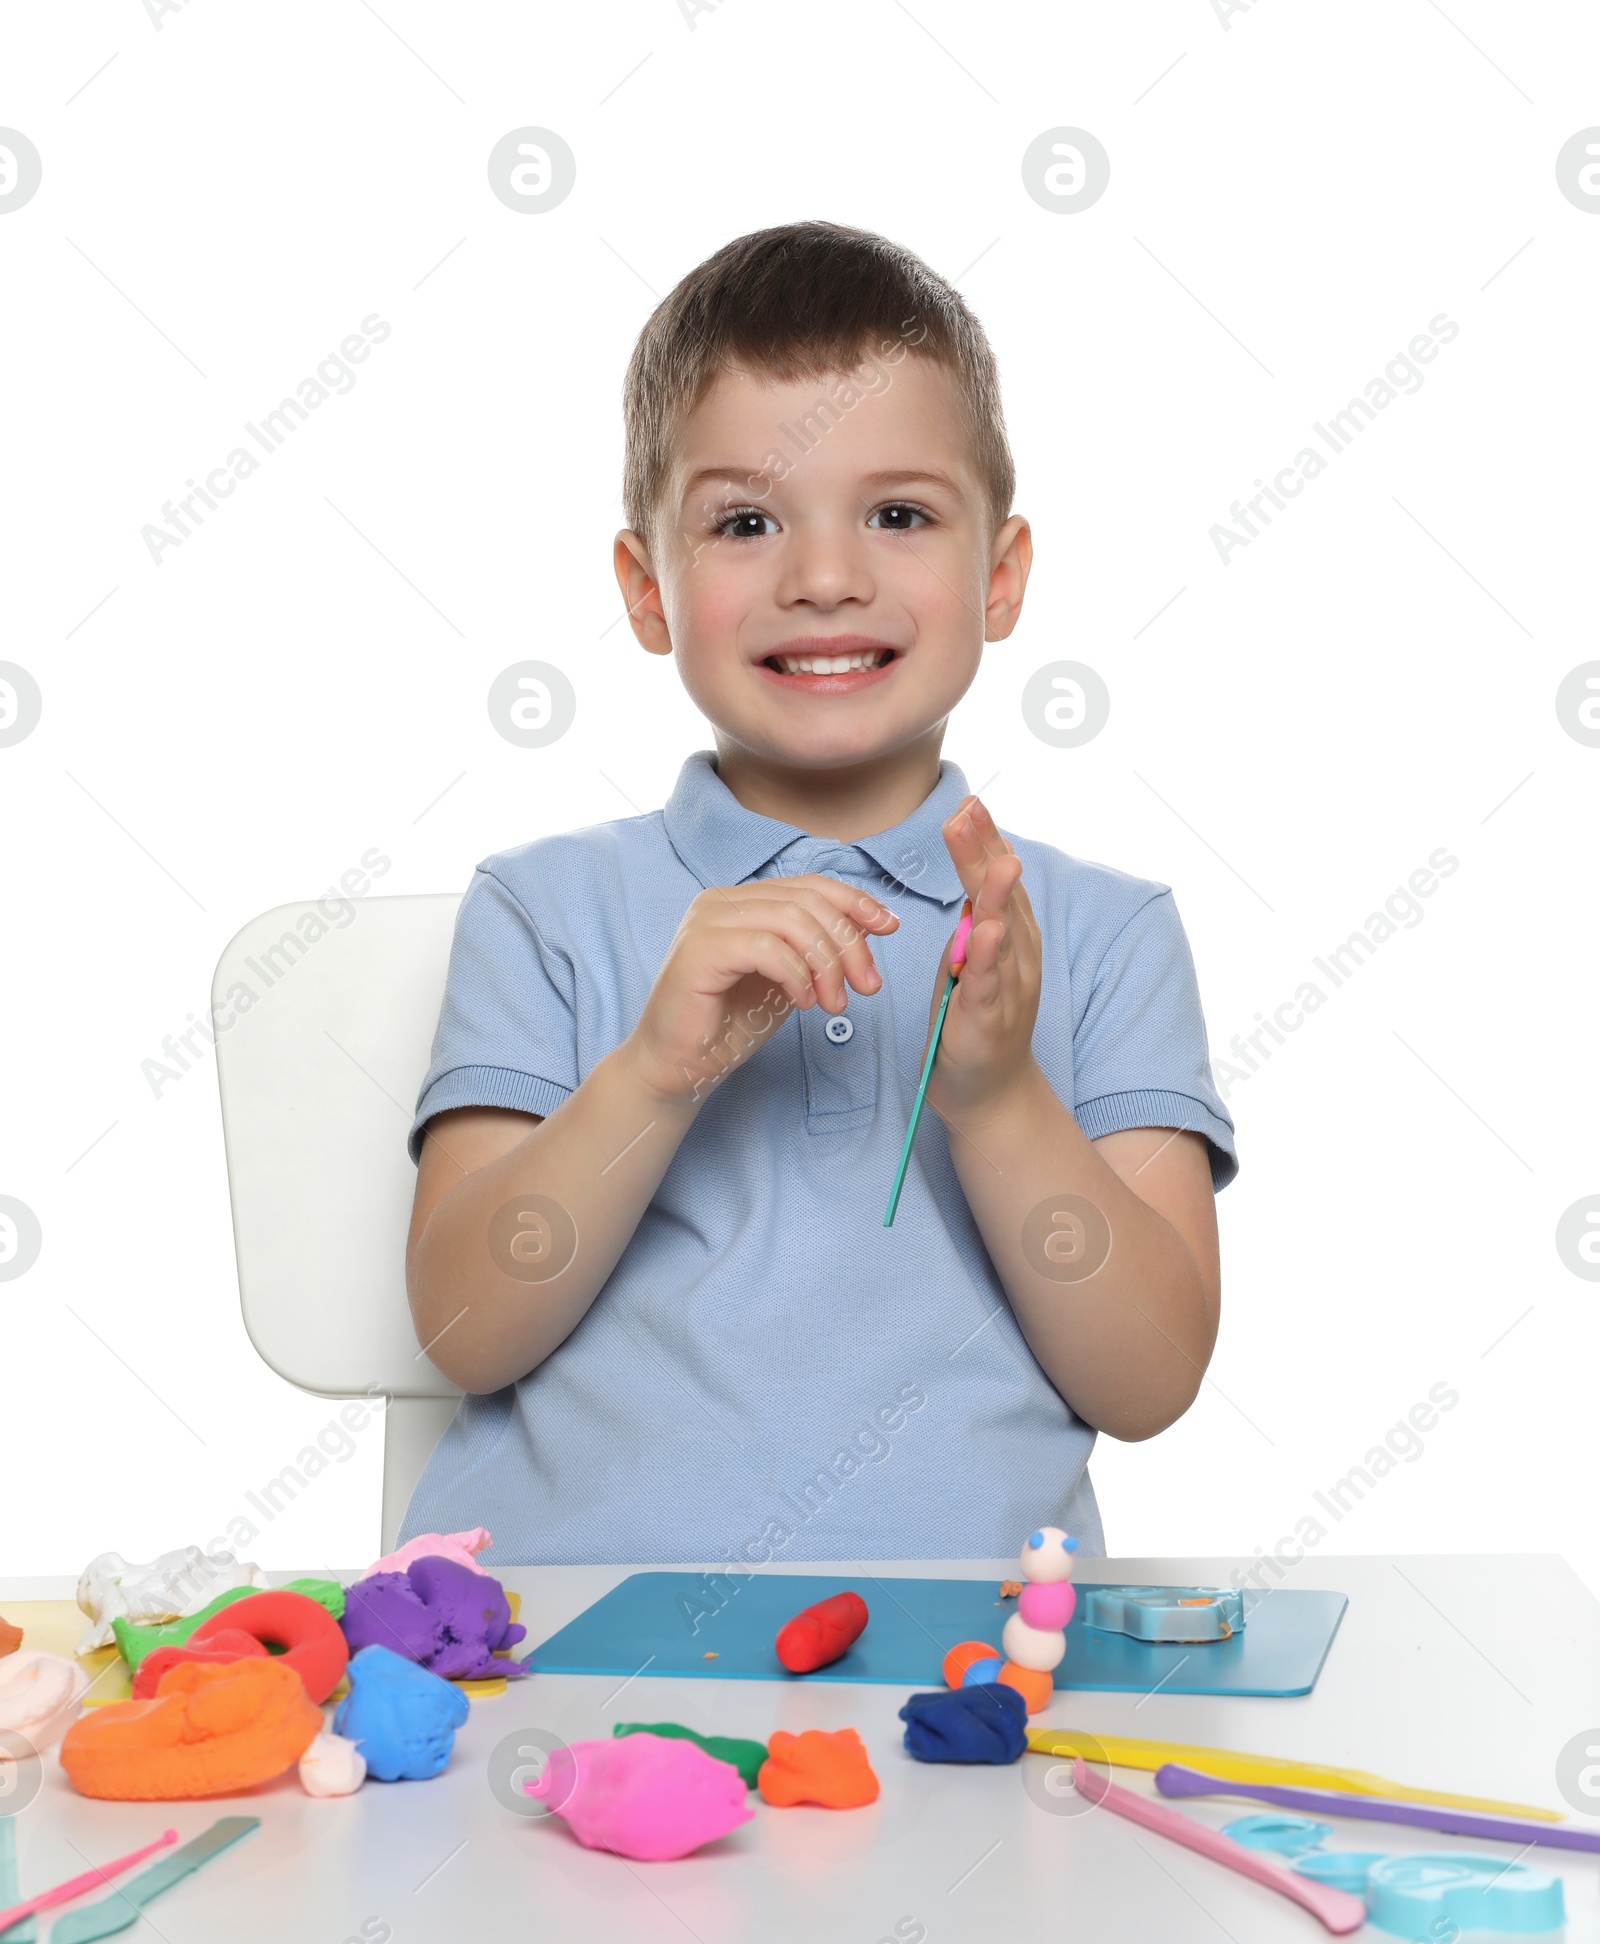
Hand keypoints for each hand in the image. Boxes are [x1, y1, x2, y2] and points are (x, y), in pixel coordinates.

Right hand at [625, 875, 898, 1105]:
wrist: (678, 1068)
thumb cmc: (728, 1026)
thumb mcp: (790, 980)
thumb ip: (818, 949)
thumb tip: (869, 925)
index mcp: (742, 901)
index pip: (810, 885)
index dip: (855, 901)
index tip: (890, 926)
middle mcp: (721, 900)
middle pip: (807, 901)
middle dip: (849, 943)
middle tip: (867, 986)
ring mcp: (707, 920)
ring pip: (791, 919)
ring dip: (827, 963)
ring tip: (834, 1003)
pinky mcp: (699, 949)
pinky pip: (767, 947)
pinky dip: (797, 975)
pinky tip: (802, 1003)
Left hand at [923, 795, 1042, 1121]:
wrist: (988, 1092)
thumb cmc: (974, 1019)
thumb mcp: (970, 959)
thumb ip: (977, 917)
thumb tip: (977, 870)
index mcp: (1008, 939)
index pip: (998, 881)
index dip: (985, 843)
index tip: (969, 804)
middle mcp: (1017, 957)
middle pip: (1003, 896)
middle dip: (986, 853)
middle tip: (970, 811)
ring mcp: (1007, 988)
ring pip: (1004, 935)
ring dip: (1000, 896)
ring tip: (996, 861)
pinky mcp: (988, 1019)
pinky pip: (988, 983)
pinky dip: (988, 956)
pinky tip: (987, 929)